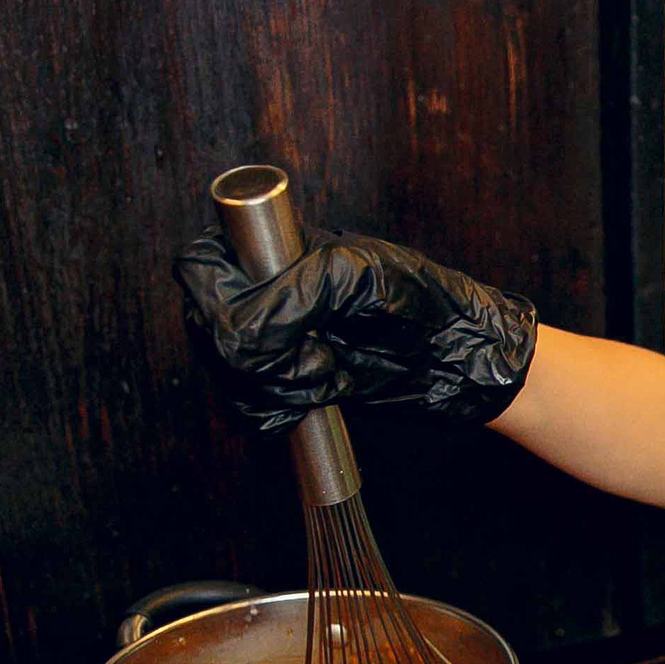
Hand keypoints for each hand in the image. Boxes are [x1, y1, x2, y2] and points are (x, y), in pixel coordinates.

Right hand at [174, 230, 536, 430]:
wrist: (461, 360)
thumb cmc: (425, 302)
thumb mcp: (361, 278)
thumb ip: (297, 292)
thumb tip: (243, 328)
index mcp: (278, 253)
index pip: (203, 268)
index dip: (217, 298)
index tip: (259, 325)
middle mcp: (267, 295)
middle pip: (206, 325)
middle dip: (250, 352)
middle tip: (307, 357)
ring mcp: (277, 342)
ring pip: (224, 371)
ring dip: (268, 384)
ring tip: (325, 376)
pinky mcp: (291, 384)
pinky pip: (249, 404)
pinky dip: (274, 410)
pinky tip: (319, 398)